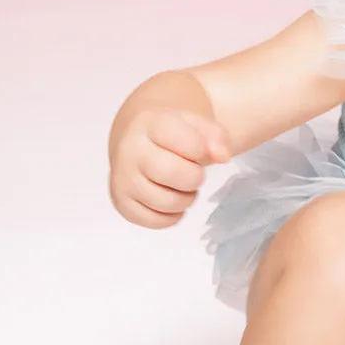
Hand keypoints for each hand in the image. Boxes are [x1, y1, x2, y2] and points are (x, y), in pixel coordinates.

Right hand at [110, 108, 230, 228]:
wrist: (138, 138)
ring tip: (183, 185)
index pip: (186, 142)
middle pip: (174, 174)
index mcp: (151, 125)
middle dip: (195, 177)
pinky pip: (154, 221)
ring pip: (166, 202)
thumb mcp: (197, 123)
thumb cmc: (173, 132)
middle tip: (194, 172)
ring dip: (186, 199)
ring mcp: (122, 179)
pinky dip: (172, 216)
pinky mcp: (121, 203)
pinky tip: (172, 199)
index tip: (201, 150)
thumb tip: (223, 157)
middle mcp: (130, 151)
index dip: (202, 150)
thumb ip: (216, 136)